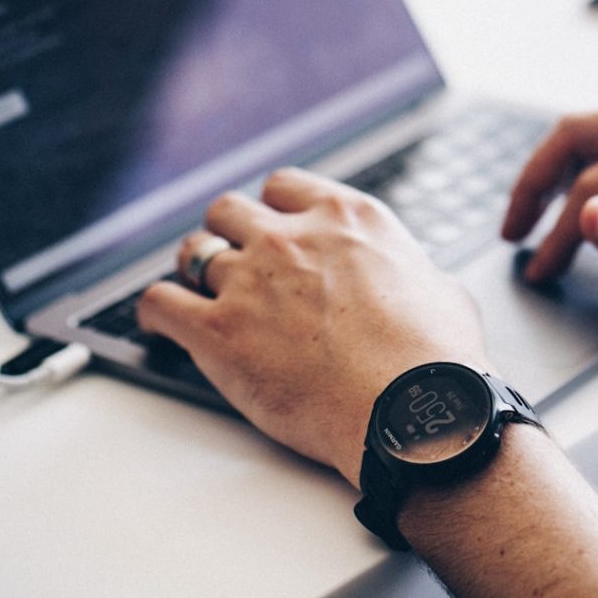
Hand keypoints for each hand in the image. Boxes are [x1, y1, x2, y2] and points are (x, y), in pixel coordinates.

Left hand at [137, 168, 487, 486]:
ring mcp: (251, 280)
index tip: (272, 227)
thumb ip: (411, 273)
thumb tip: (414, 282)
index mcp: (347, 220)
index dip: (272, 209)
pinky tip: (161, 323)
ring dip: (195, 271)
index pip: (283, 186)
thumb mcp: (442, 290)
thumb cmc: (437, 360)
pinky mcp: (219, 332)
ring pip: (193, 252)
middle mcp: (292, 238)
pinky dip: (155, 311)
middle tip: (234, 262)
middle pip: (229, 210)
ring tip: (199, 293)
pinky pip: (158, 303)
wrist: (413, 412)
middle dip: (228, 233)